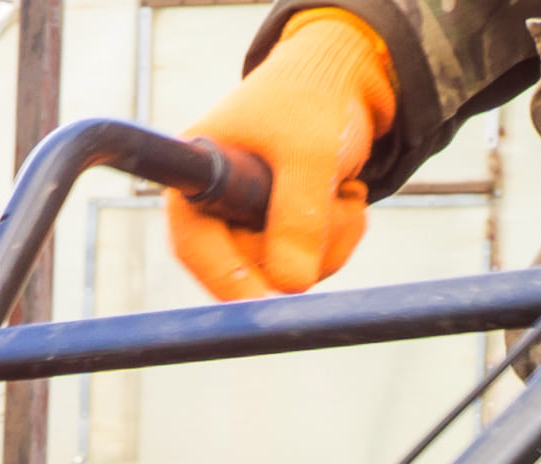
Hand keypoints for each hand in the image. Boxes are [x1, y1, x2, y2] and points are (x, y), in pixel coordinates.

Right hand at [168, 9, 397, 300]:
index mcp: (199, 175)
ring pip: (285, 273)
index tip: (262, 305)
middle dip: (304, 248)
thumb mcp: (311, 152)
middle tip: (341, 205)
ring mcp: (246, 224)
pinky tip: (344, 199)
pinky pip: (307, 266)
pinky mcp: (276, 235)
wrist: (340, 81)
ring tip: (344, 192)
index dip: (225, 278)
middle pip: (248, 267)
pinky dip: (338, 240)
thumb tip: (291, 286)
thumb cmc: (314, 100)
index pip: (196, 244)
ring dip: (329, 243)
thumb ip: (300, 214)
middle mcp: (214, 207)